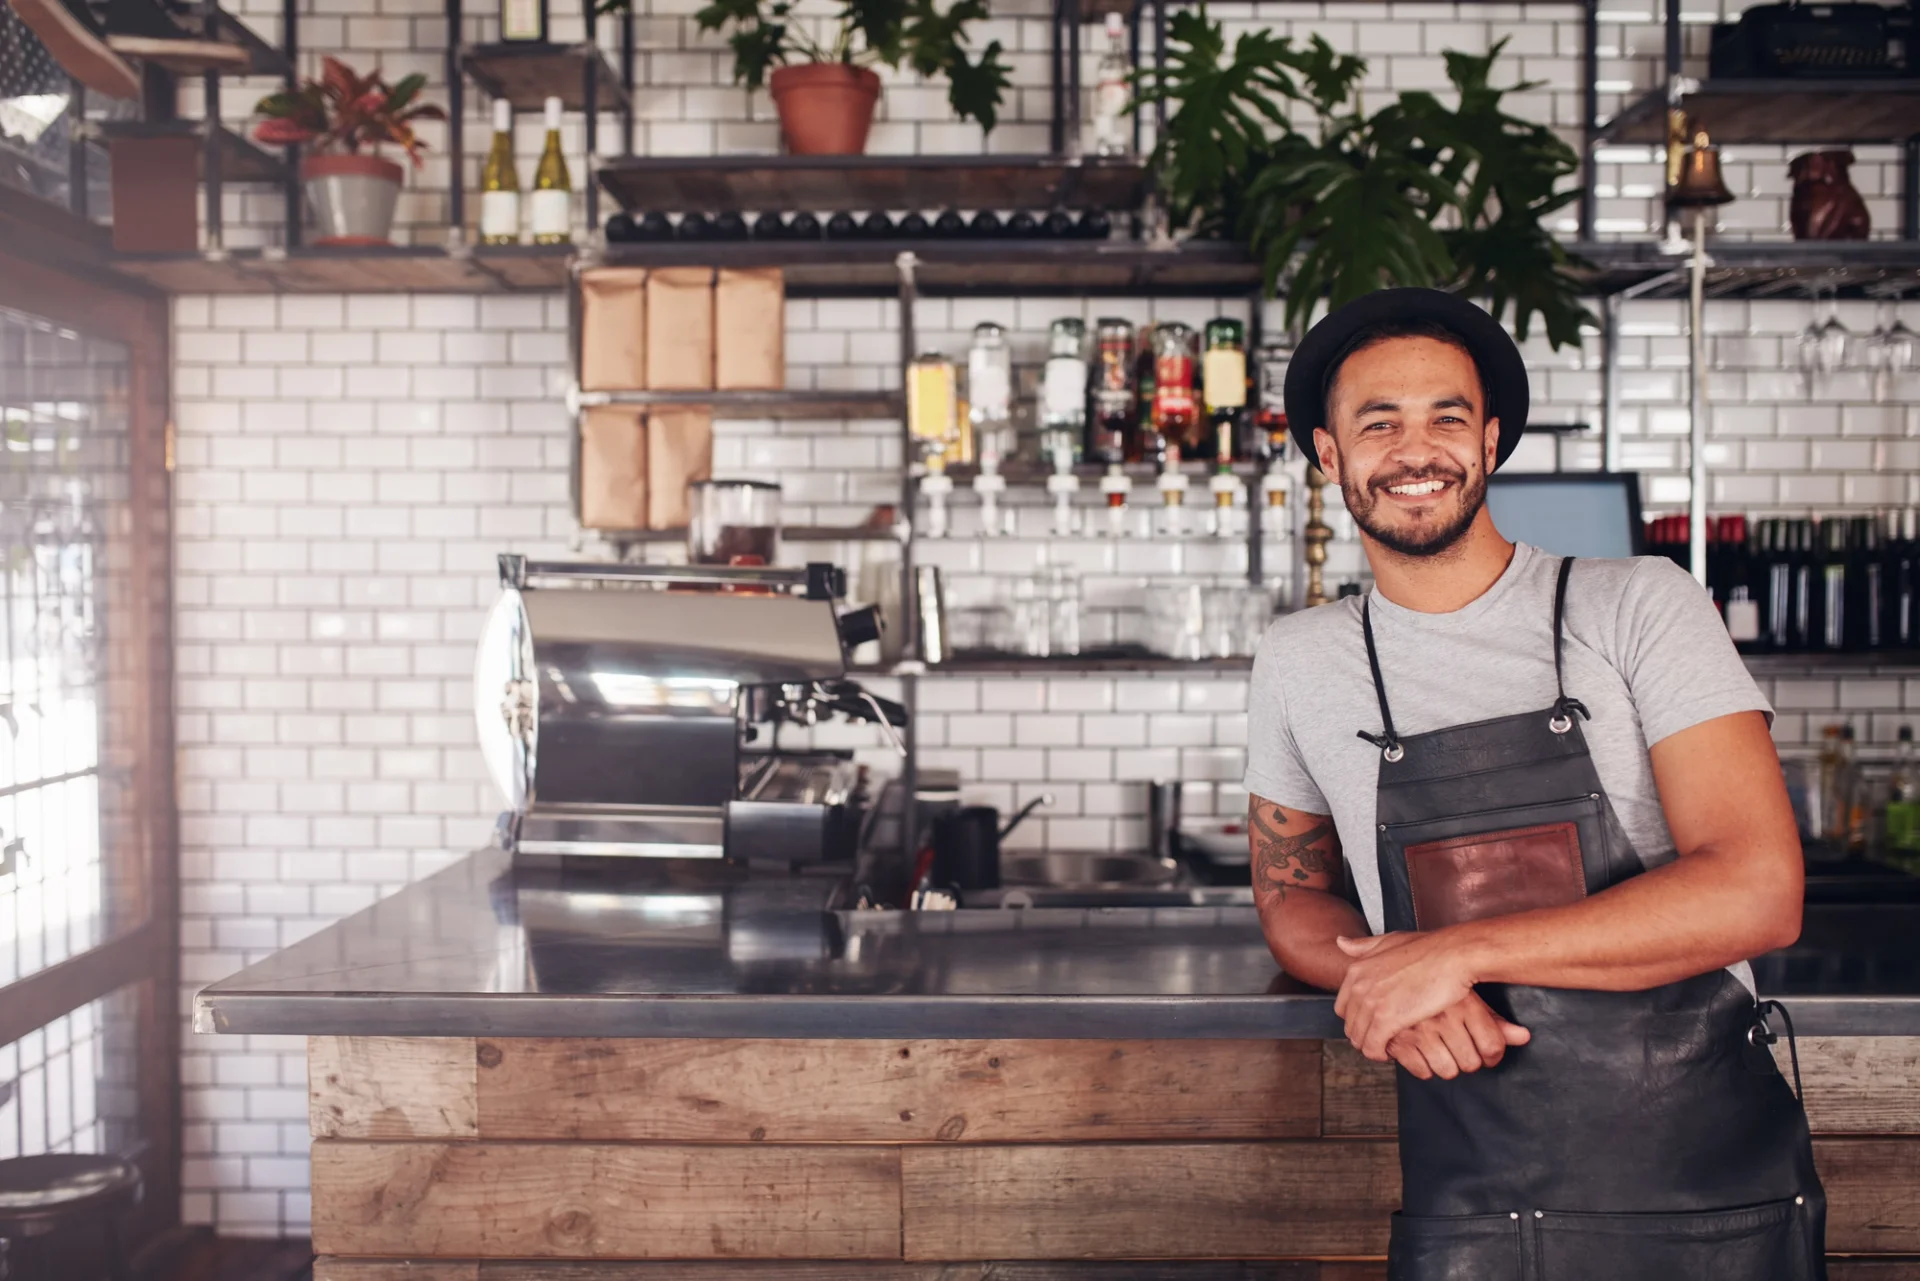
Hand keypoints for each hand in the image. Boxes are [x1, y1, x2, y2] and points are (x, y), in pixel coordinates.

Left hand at [1334, 930, 1481, 1061]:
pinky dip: (1379, 1054)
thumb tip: (1340, 943)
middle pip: (1350, 1025)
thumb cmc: (1430, 949)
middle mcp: (1359, 986)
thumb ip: (1364, 946)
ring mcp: (1371, 1003)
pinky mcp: (1387, 1020)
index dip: (1358, 1019)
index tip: (1374, 1024)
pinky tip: (1393, 1052)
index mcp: (1357, 970)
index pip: (1343, 1007)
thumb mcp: (1391, 940)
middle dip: (1364, 1035)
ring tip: (1389, 1047)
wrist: (1454, 955)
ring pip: (1359, 1038)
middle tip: (1382, 1039)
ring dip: (1372, 1047)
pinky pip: (1372, 1047)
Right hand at [1381, 991, 1530, 1079]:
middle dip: (1467, 1062)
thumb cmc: (1431, 981)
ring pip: (1448, 1070)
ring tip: (1439, 1051)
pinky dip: (1422, 1067)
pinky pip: (1421, 1071)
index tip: (1486, 1054)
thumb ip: (1495, 1020)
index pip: (1493, 1046)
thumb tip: (1524, 1037)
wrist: (1386, 967)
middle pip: (1471, 1063)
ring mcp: (1420, 1029)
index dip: (1492, 1055)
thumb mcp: (1466, 996)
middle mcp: (1443, 1016)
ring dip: (1445, 1066)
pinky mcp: (1397, 1040)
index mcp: (1463, 1003)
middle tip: (1459, 1051)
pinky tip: (1420, 1053)